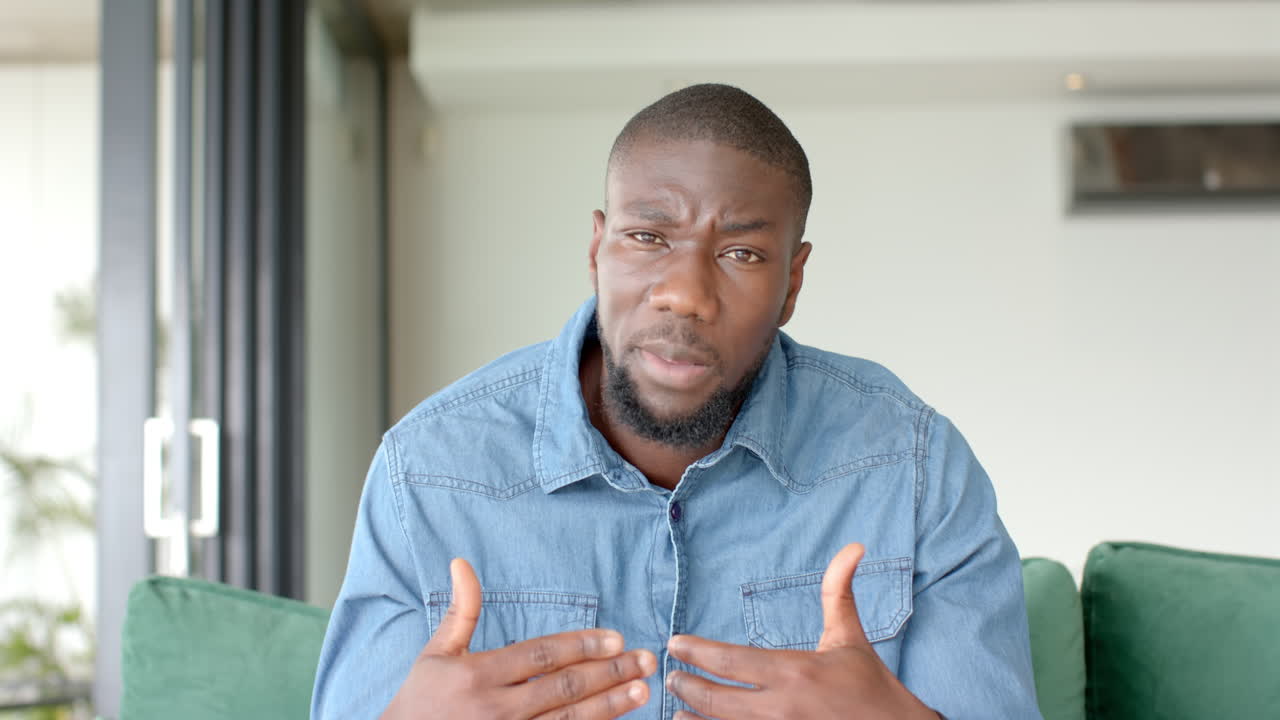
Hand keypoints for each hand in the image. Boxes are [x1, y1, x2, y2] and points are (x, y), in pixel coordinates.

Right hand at [382, 558, 656, 718]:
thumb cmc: (420, 701)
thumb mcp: (435, 653)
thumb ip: (461, 611)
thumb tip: (462, 563)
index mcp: (478, 674)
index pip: (541, 656)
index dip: (581, 646)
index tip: (616, 639)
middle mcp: (496, 708)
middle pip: (564, 688)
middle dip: (609, 673)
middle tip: (646, 661)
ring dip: (610, 706)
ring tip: (642, 691)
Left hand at [665, 543, 939, 719]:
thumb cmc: (871, 687)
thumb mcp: (850, 638)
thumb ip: (839, 592)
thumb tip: (853, 547)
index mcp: (795, 672)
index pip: (730, 660)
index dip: (696, 651)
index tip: (674, 644)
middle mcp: (782, 708)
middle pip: (715, 698)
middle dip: (686, 685)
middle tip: (670, 676)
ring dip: (693, 716)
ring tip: (676, 707)